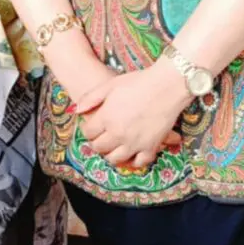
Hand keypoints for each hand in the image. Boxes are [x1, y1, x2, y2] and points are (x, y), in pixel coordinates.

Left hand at [73, 64, 191, 170]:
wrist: (167, 85)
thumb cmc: (138, 82)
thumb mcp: (110, 85)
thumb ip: (91, 98)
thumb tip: (76, 111)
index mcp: (106, 118)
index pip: (88, 133)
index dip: (87, 129)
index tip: (92, 126)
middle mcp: (118, 133)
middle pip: (99, 147)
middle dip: (97, 142)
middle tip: (101, 136)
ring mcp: (135, 143)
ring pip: (115, 158)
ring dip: (111, 153)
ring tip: (113, 145)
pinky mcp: (151, 147)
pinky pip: (138, 162)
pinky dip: (133, 161)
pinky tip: (131, 154)